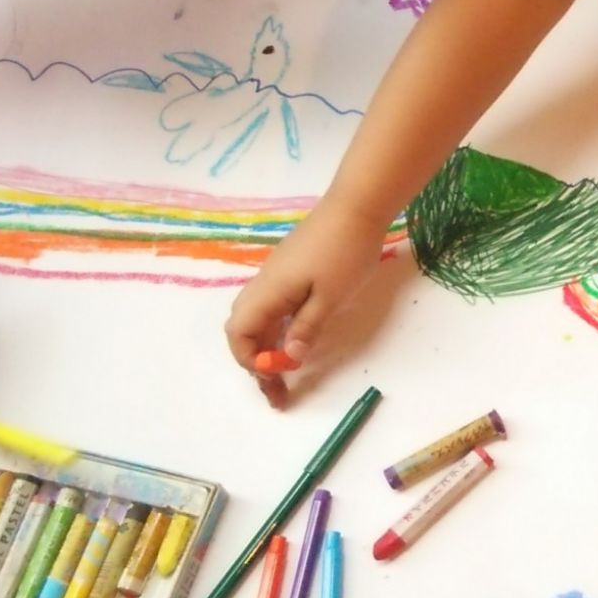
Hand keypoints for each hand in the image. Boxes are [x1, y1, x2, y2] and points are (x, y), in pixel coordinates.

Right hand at [224, 202, 386, 406]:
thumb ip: (307, 328)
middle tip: (279, 392)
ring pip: (259, 320)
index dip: (251, 361)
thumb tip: (288, 359)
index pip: (239, 334)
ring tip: (287, 376)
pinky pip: (274, 308)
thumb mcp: (330, 296)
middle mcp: (264, 285)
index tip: (278, 376)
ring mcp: (276, 277)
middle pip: (244, 329)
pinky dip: (279, 330)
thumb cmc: (345, 251)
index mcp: (268, 292)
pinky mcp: (290, 271)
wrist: (357, 206)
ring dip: (268, 348)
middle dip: (256, 362)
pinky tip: (296, 342)